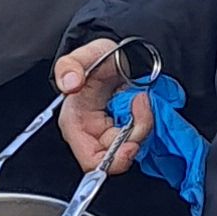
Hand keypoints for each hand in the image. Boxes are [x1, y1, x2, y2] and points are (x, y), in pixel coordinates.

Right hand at [53, 40, 135, 163]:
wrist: (120, 55)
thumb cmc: (100, 57)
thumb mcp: (85, 55)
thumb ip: (70, 66)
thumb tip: (69, 83)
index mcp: (75, 124)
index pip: (90, 160)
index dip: (113, 159)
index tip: (131, 144)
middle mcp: (92, 134)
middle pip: (117, 155)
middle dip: (134, 134)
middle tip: (141, 106)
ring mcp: (111, 134)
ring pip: (132, 146)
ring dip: (144, 125)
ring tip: (141, 99)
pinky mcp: (127, 131)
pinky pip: (141, 137)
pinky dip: (147, 123)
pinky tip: (143, 106)